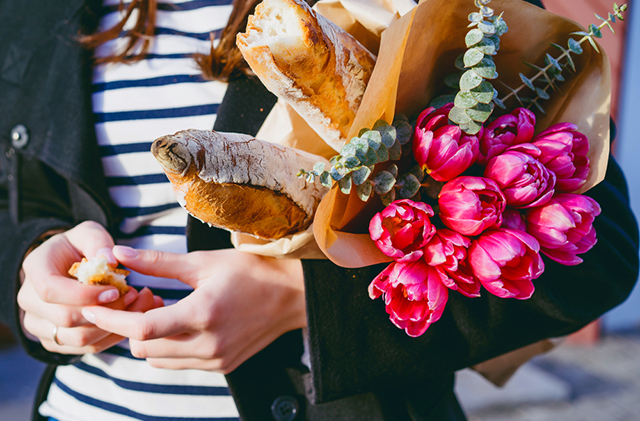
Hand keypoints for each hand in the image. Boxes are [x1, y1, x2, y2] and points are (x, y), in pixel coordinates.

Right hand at [17, 221, 159, 353]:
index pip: (51, 291)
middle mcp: (30, 301)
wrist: (67, 265)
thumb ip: (98, 242)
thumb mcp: (89, 233)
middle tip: (133, 294)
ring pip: (79, 339)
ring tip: (134, 303)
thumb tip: (110, 259)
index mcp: (35, 270)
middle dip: (106, 310)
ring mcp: (40, 325)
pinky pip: (88, 348)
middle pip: (66, 319)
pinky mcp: (56, 341)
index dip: (85, 295)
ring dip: (113, 324)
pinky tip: (128, 317)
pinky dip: (113, 335)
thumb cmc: (79, 247)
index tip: (115, 290)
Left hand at [82, 246, 305, 372]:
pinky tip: (182, 321)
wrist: (292, 295)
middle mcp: (209, 345)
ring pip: (158, 360)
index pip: (142, 328)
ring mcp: (216, 360)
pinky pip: (179, 362)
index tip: (93, 307)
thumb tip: (120, 253)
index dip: (111, 318)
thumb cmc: (252, 272)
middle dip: (132, 325)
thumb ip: (158, 262)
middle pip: (144, 349)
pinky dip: (170, 345)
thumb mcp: (204, 261)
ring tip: (165, 307)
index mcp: (203, 314)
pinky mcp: (222, 366)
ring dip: (150, 338)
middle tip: (145, 296)